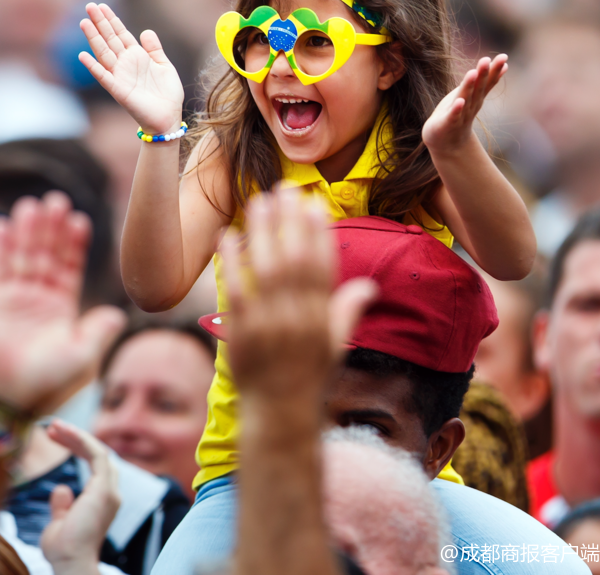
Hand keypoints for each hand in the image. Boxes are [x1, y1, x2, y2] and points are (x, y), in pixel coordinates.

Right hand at [0, 192, 125, 413]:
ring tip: (32, 205)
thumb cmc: (47, 380)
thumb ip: (99, 332)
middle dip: (50, 228)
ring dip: (26, 231)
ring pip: (20, 255)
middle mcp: (36, 296)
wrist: (6, 397)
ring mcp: (10, 295)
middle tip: (56, 200)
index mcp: (61, 305)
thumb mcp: (81, 356)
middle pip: (45, 253)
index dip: (73, 243)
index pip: (68, 266)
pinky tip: (2, 224)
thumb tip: (120, 315)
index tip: (79, 220)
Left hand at [40, 421, 119, 574]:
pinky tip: (63, 431)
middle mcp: (110, 494)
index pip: (94, 465)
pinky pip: (97, 454)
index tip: (53, 437)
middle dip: (74, 438)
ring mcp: (110, 491)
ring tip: (53, 426)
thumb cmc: (64, 549)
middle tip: (51, 428)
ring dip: (76, 435)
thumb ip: (62, 505)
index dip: (75, 447)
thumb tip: (61, 488)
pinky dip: (81, 440)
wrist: (70, 562)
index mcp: (102, 501)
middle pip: (97, 454)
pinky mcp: (104, 488)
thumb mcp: (59, 522)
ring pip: (98, 450)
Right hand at [78, 3, 184, 134]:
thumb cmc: (167, 94)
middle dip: (100, 22)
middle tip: (89, 6)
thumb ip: (155, 49)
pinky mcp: (118, 90)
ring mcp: (120, 76)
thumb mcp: (164, 66)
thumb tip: (145, 31)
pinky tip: (83, 55)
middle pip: (109, 39)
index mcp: (136, 56)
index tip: (101, 6)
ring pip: (104, 53)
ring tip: (84, 23)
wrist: (169, 117)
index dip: (112, 19)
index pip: (121, 34)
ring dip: (93, 38)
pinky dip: (93, 67)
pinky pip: (103, 77)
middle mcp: (125, 64)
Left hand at [219, 189, 376, 394]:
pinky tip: (228, 234)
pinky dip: (233, 260)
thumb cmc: (308, 376)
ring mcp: (270, 325)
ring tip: (259, 200)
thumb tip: (370, 286)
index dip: (319, 233)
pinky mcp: (242, 331)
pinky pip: (237, 289)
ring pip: (268, 269)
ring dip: (264, 231)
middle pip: (296, 260)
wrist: (278, 410)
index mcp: (323, 318)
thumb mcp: (334, 345)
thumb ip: (347, 312)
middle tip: (286, 188)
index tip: (314, 203)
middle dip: (291, 221)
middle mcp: (300, 319)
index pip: (323, 267)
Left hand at [422, 54, 507, 153]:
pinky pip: (452, 116)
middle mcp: (470, 105)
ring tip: (472, 73)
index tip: (503, 57)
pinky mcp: (447, 124)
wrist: (446, 144)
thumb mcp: (473, 95)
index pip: (486, 82)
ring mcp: (460, 115)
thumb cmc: (458, 115)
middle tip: (487, 59)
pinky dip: (456, 109)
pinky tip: (459, 101)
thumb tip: (506, 64)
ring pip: (465, 99)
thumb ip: (487, 81)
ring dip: (469, 87)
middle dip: (483, 75)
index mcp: (476, 97)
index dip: (494, 70)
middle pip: (478, 88)